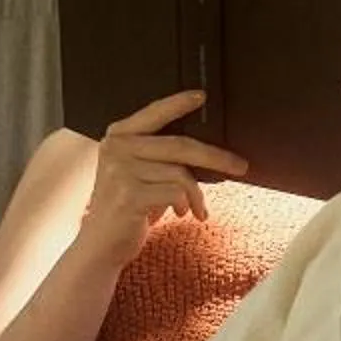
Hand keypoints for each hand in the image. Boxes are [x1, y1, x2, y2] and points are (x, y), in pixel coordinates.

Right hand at [78, 90, 248, 267]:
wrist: (101, 244)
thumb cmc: (126, 208)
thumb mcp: (138, 174)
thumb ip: (160, 158)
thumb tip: (206, 154)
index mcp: (118, 136)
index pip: (154, 113)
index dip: (178, 103)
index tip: (202, 96)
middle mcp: (117, 148)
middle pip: (179, 145)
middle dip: (216, 157)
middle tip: (240, 166)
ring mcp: (121, 171)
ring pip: (181, 174)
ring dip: (196, 194)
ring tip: (195, 208)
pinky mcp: (129, 195)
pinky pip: (175, 193)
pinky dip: (187, 205)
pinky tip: (181, 213)